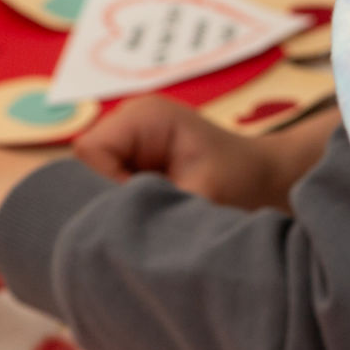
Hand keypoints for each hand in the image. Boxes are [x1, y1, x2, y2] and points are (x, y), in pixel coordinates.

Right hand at [71, 97, 336, 210]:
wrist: (266, 179)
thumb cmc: (241, 180)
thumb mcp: (201, 194)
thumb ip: (155, 206)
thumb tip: (114, 232)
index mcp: (142, 117)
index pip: (90, 154)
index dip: (107, 190)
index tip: (146, 214)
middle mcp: (127, 124)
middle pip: (83, 169)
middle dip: (107, 203)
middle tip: (144, 226)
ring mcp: (126, 144)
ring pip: (91, 185)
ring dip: (117, 210)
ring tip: (153, 223)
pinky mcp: (129, 164)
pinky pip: (106, 192)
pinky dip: (124, 212)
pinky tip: (151, 222)